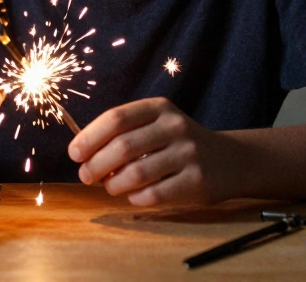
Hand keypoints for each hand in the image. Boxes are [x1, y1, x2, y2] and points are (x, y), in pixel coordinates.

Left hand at [68, 98, 236, 205]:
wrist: (230, 160)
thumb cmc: (180, 143)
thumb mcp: (158, 124)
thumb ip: (125, 132)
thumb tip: (83, 152)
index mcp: (159, 108)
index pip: (116, 118)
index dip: (89, 137)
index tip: (74, 153)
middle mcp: (175, 126)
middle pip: (122, 147)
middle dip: (96, 165)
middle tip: (86, 176)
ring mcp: (188, 154)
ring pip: (136, 173)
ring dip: (114, 185)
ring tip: (110, 187)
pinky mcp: (196, 181)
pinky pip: (154, 194)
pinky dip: (136, 198)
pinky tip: (133, 196)